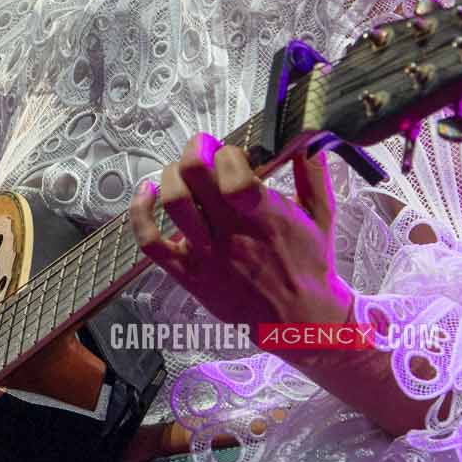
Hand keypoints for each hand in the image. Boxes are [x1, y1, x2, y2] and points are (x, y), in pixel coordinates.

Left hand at [127, 132, 353, 339]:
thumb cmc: (308, 266)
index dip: (227, 153)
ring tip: (182, 173)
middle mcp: (232, 233)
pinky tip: (146, 194)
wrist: (300, 321)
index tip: (232, 154)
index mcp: (266, 216)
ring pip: (173, 202)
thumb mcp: (321, 216)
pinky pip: (150, 242)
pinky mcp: (189, 274)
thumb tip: (307, 139)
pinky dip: (139, 213)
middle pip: (195, 175)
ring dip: (171, 176)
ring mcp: (207, 254)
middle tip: (203, 149)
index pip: (233, 171)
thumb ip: (313, 175)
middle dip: (195, 150)